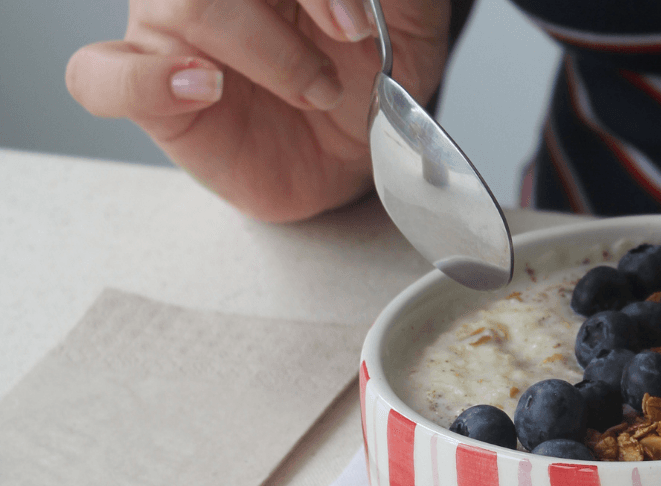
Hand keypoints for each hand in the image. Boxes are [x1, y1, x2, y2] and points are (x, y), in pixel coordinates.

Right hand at [66, 0, 450, 221]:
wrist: (369, 144)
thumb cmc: (375, 67)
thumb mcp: (406, 13)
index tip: (354, 22)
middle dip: (290, 11)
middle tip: (348, 42)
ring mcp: (171, 32)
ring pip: (180, 7)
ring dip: (265, 52)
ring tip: (316, 89)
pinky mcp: (153, 97)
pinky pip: (99, 77)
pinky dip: (141, 79)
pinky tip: (204, 86)